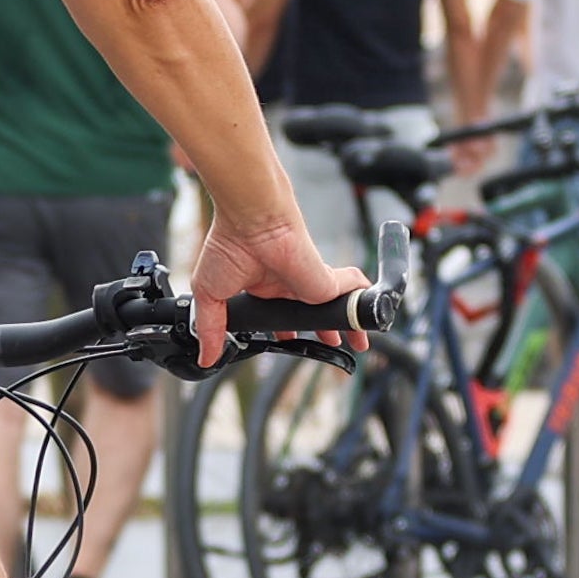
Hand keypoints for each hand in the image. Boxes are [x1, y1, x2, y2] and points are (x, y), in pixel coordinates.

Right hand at [185, 204, 359, 366]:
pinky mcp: (324, 282)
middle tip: (333, 343)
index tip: (291, 341)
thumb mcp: (211, 295)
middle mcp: (290, 284)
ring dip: (349, 324)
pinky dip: (363, 306)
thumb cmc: (229, 243)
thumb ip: (211, 329)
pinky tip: (372, 318)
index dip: (288, 330)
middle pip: (313, 312)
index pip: (281, 314)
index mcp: (264, 286)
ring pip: (335, 308)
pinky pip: (351, 296)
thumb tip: (206, 358)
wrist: (251, 219)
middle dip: (324, 329)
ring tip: (360, 342)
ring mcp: (309, 283)